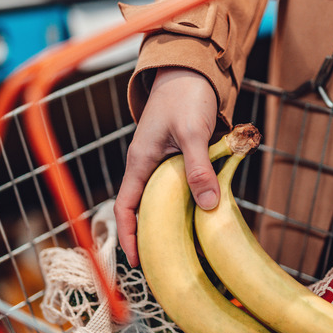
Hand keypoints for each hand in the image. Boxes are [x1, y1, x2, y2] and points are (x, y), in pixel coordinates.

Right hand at [114, 67, 218, 266]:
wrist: (192, 69)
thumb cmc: (186, 95)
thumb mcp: (194, 133)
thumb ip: (198, 169)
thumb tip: (207, 205)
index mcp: (140, 162)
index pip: (124, 206)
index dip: (128, 235)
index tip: (137, 261)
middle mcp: (146, 165)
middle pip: (141, 208)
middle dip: (149, 236)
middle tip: (165, 262)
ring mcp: (161, 162)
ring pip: (159, 199)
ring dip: (169, 220)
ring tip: (184, 246)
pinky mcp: (176, 157)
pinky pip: (176, 187)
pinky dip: (185, 203)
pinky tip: (200, 215)